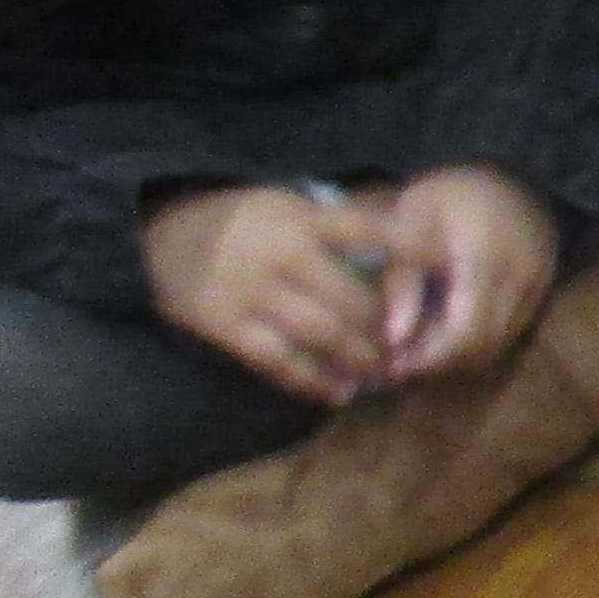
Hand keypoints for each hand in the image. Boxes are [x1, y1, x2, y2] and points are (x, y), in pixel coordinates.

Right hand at [139, 184, 395, 405]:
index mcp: (300, 220)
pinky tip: (336, 393)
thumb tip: (396, 240)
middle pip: (351, 300)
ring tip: (385, 375)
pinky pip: (277, 360)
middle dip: (388, 330)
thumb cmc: (233, 218)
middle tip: (416, 350)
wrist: (153, 232)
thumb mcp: (282, 204)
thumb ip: (330, 225)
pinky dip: (311, 380)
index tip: (445, 266)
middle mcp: (282, 256)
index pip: (366, 230)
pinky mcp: (225, 325)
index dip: (408, 248)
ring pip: (321, 335)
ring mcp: (252, 293)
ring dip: (359, 360)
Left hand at [365, 165, 558, 381]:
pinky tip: (448, 335)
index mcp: (484, 261)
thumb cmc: (451, 192)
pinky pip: (510, 332)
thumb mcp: (412, 222)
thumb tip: (394, 339)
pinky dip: (478, 343)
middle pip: (483, 347)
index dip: (429, 357)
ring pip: (498, 345)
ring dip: (459, 358)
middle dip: (440, 364)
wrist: (511, 169)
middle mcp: (519, 281)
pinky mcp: (541, 291)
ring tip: (420, 353)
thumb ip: (402, 279)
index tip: (394, 364)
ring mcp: (537, 288)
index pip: (464, 333)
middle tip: (400, 365)